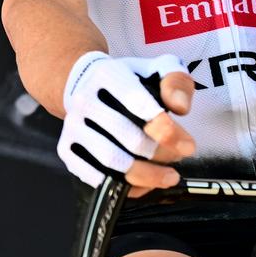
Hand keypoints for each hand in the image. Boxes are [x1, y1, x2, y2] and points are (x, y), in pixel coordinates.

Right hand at [57, 51, 196, 195]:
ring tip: (170, 176)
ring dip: (148, 175)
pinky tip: (144, 184)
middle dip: (162, 154)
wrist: (83, 83)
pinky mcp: (67, 148)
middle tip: (180, 157)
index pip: (138, 104)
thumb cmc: (127, 81)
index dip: (165, 129)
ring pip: (113, 160)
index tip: (188, 146)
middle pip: (129, 138)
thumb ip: (176, 83)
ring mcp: (73, 126)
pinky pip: (96, 177)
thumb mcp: (156, 70)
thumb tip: (180, 108)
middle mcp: (85, 100)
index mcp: (108, 75)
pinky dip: (124, 186)